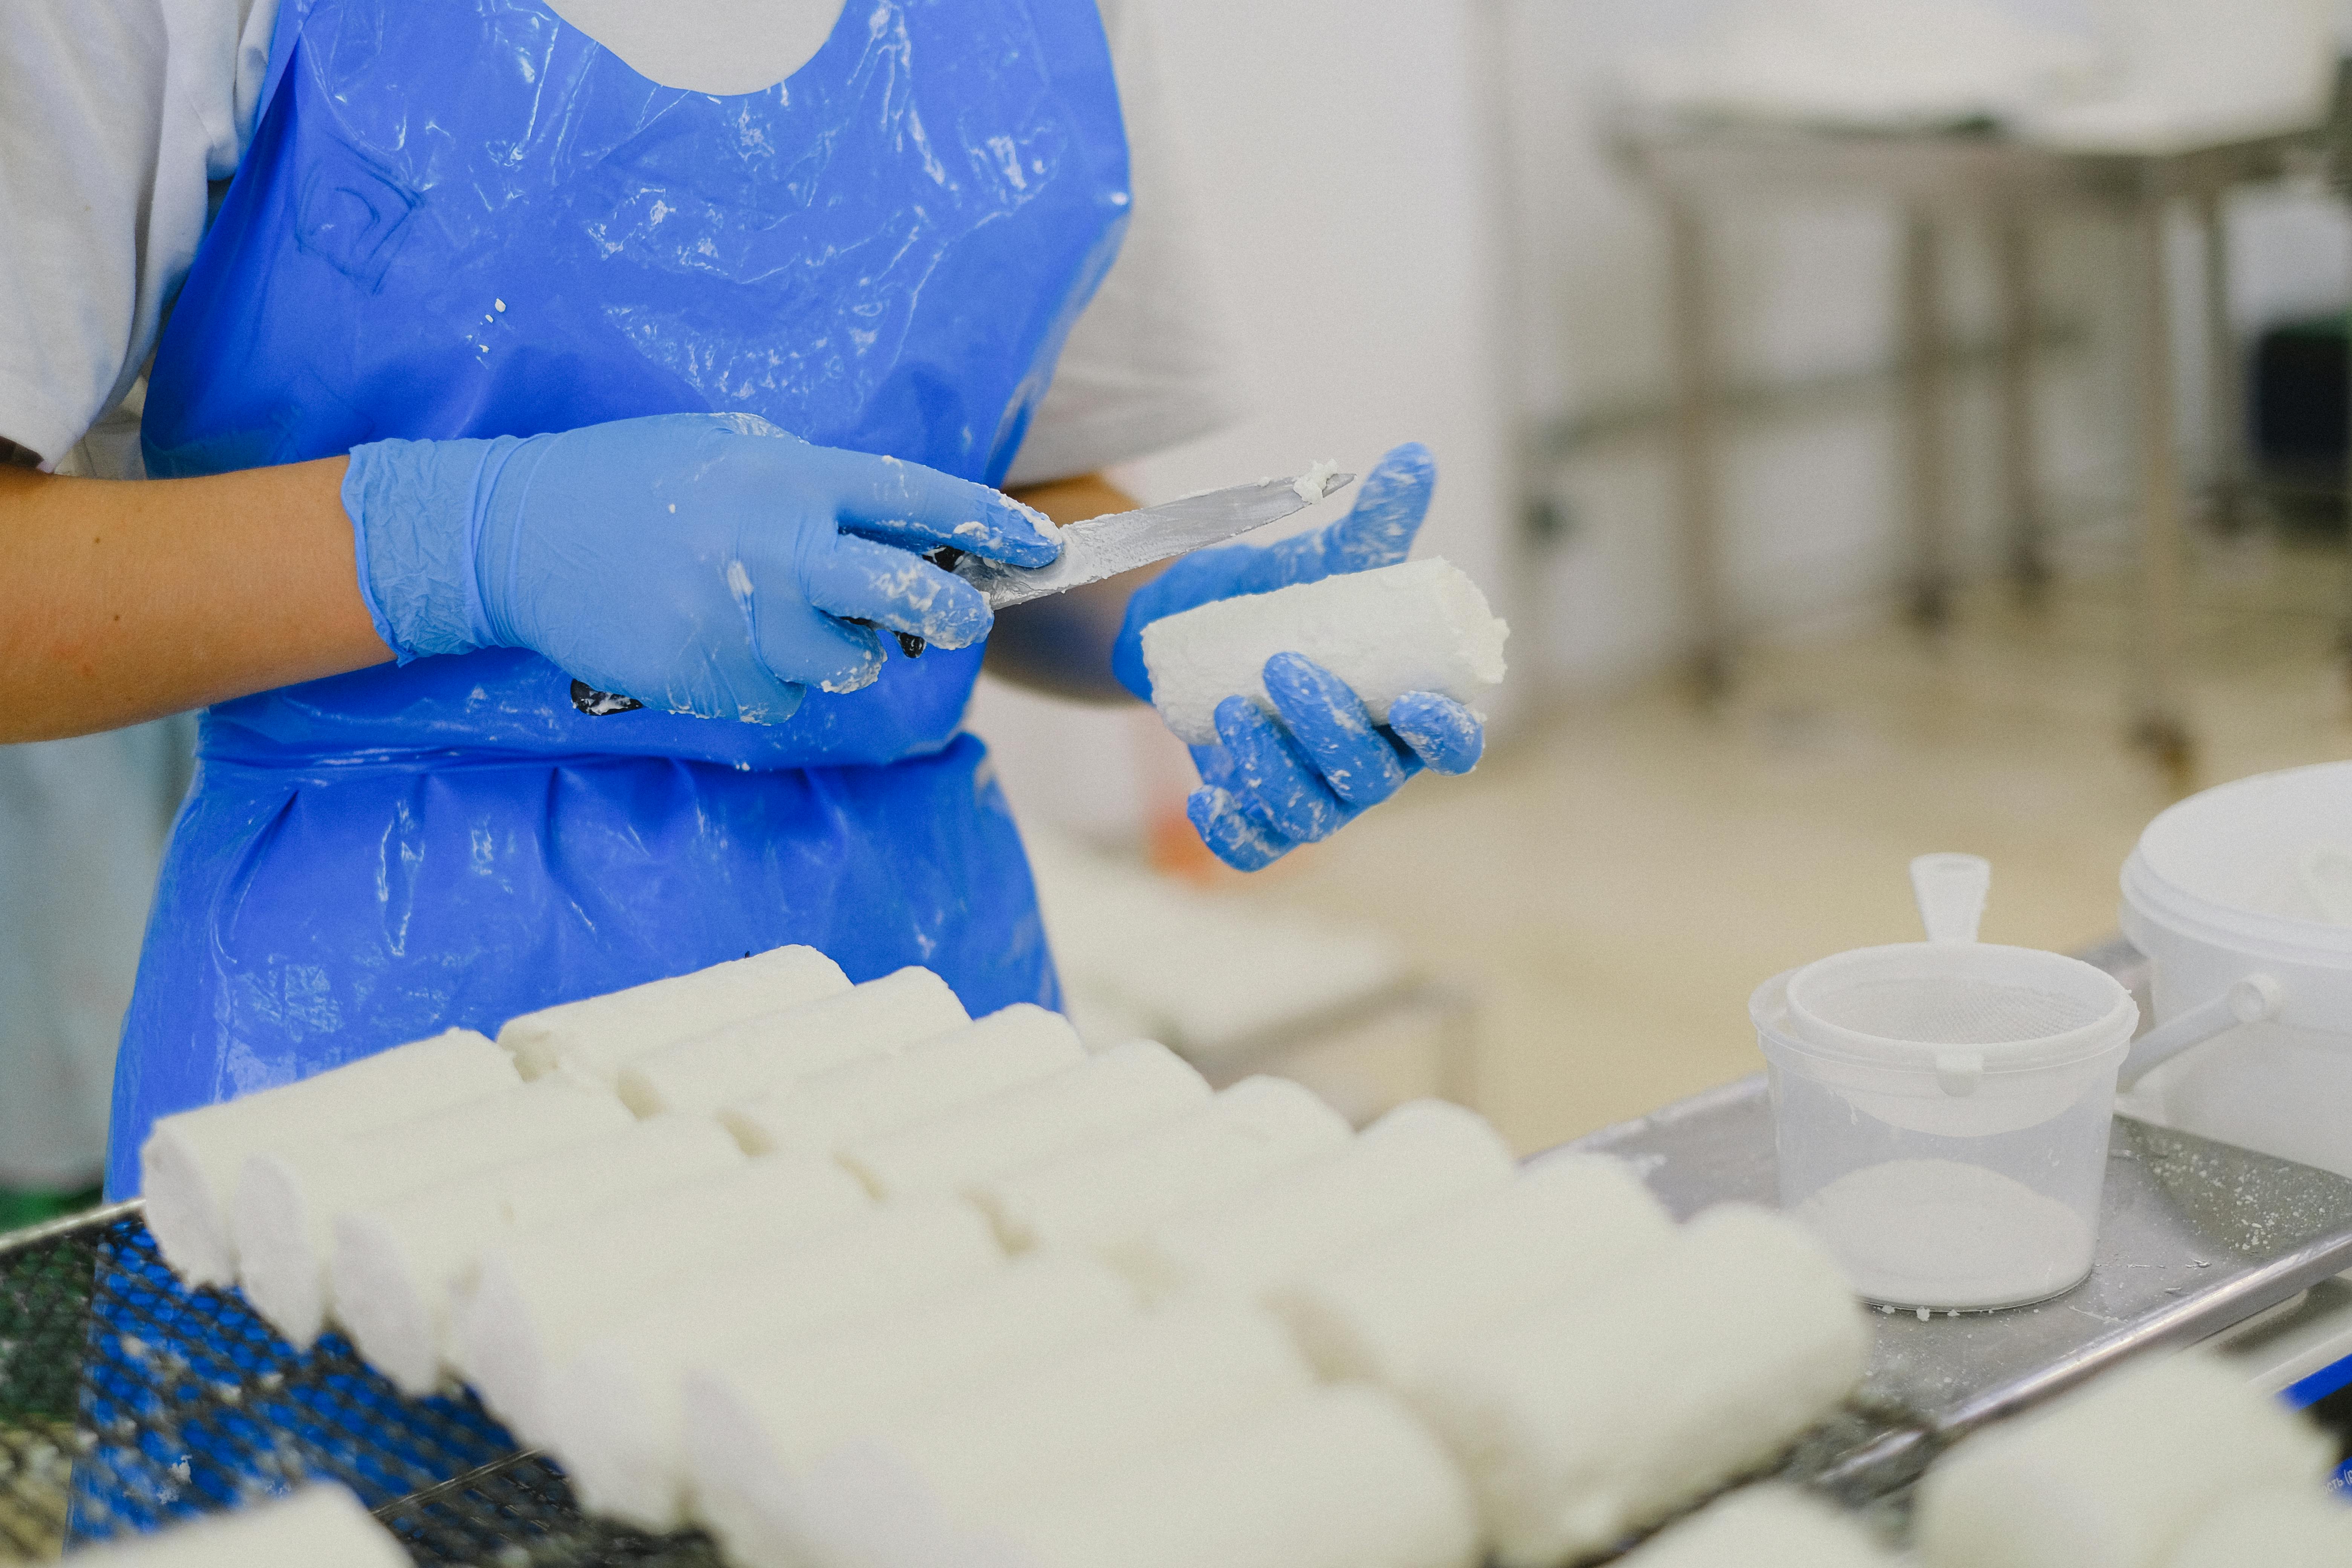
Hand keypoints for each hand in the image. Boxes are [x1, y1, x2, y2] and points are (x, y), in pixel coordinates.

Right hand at [342, 412, 1057, 723]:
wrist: (514, 535)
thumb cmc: (627, 480)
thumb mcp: (724, 443)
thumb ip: (808, 480)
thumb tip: (889, 522)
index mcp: (790, 476)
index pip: (921, 499)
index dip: (993, 525)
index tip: (1043, 546)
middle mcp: (780, 549)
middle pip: (912, 595)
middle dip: (954, 614)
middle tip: (959, 618)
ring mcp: (745, 621)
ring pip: (848, 665)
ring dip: (839, 652)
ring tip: (783, 617)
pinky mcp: (710, 678)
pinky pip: (781, 698)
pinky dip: (769, 681)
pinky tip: (720, 642)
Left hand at [1112, 443, 1484, 869]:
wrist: (1194, 632)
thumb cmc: (1284, 601)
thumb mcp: (1326, 563)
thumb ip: (1376, 524)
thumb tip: (1413, 457)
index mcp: (1408, 714)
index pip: (1451, 745)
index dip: (1443, 735)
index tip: (1413, 704)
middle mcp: (1372, 766)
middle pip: (1373, 777)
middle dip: (1331, 730)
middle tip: (1283, 668)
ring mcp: (1316, 798)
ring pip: (1311, 813)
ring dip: (1276, 770)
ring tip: (1235, 711)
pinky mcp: (1257, 816)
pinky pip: (1253, 847)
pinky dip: (1232, 831)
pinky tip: (1207, 797)